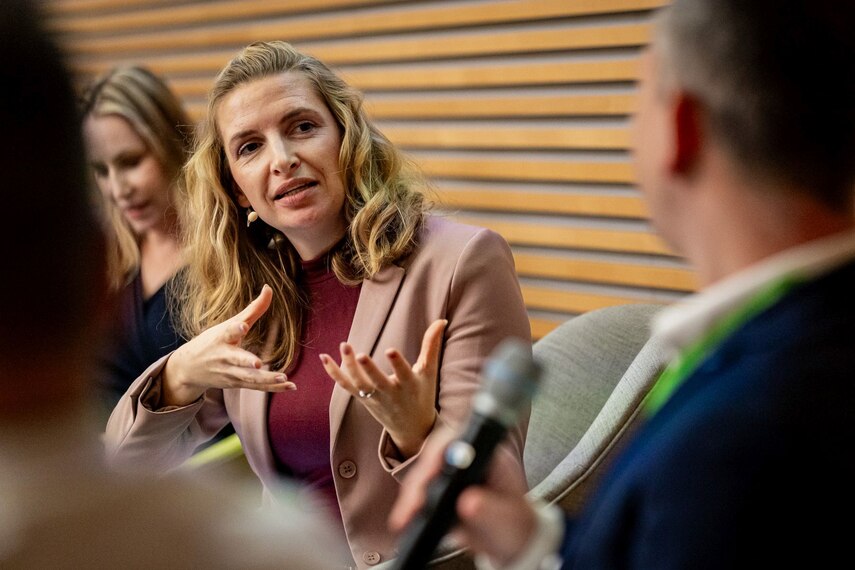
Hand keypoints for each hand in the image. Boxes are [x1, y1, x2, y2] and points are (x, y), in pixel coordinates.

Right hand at [161, 284, 294, 405]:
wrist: (188, 369)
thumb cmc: (211, 342)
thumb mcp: (228, 325)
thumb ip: (252, 310)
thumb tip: (269, 288)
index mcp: (221, 338)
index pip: (228, 332)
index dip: (235, 329)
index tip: (242, 326)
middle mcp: (224, 357)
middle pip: (236, 360)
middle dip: (246, 361)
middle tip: (258, 363)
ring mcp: (229, 373)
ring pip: (249, 378)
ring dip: (266, 379)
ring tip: (283, 378)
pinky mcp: (236, 384)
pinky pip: (256, 387)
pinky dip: (272, 387)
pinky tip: (290, 386)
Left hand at [319, 319, 446, 457]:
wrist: (411, 428)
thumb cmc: (422, 395)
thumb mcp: (429, 372)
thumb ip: (432, 345)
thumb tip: (441, 320)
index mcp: (409, 385)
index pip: (403, 373)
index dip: (397, 363)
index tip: (390, 350)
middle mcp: (390, 393)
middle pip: (376, 382)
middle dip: (368, 369)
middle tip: (359, 354)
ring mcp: (374, 398)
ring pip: (359, 384)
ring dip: (348, 367)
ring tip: (344, 345)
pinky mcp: (362, 398)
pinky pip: (346, 386)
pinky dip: (334, 373)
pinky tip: (324, 358)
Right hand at [389, 428, 536, 566]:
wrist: (510, 540)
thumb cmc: (515, 523)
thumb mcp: (509, 517)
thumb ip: (490, 509)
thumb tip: (467, 502)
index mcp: (488, 454)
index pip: (460, 441)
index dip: (441, 453)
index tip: (432, 472)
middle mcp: (466, 458)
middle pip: (434, 456)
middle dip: (419, 479)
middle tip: (414, 504)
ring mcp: (449, 473)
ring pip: (421, 475)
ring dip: (410, 495)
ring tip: (403, 518)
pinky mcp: (437, 491)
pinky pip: (417, 494)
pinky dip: (408, 507)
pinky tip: (403, 520)